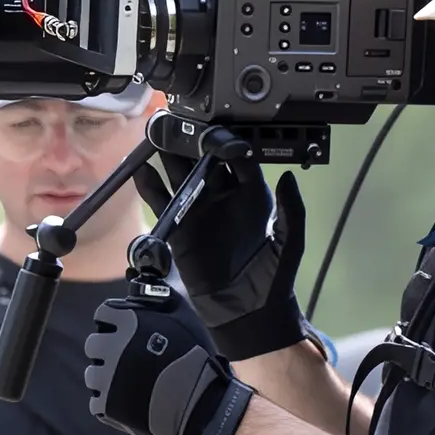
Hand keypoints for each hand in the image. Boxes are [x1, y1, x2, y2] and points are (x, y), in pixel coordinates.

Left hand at [84, 284, 254, 434]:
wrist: (201, 404)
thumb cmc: (197, 358)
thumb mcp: (186, 318)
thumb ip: (164, 299)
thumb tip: (151, 289)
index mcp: (127, 322)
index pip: (102, 314)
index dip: (113, 322)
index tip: (123, 331)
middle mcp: (112, 347)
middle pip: (93, 344)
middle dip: (107, 349)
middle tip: (128, 358)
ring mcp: (107, 378)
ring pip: (92, 374)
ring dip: (106, 375)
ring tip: (131, 381)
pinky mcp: (107, 405)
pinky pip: (97, 401)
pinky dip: (109, 401)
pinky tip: (130, 399)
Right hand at [132, 149, 310, 361]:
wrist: (246, 313)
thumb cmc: (273, 279)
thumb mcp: (289, 242)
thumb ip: (291, 210)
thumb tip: (290, 177)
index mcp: (253, 196)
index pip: (238, 160)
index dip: (228, 144)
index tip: (217, 133)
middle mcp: (225, 198)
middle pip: (206, 161)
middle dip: (193, 141)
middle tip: (181, 121)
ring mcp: (201, 211)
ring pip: (182, 176)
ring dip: (169, 156)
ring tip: (156, 136)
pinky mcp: (181, 229)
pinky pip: (164, 203)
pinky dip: (151, 187)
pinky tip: (142, 171)